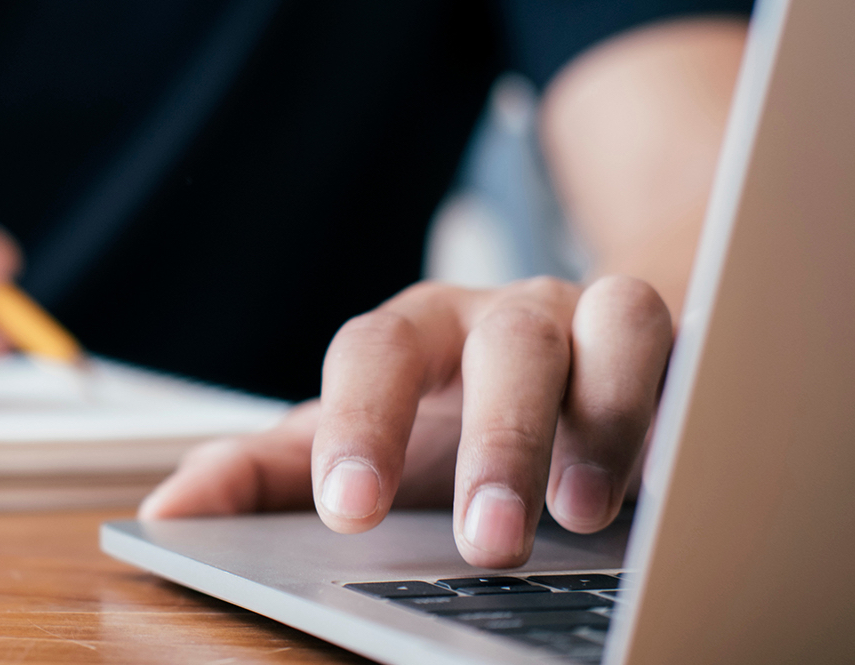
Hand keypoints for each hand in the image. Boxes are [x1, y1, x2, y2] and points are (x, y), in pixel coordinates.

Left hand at [140, 276, 672, 567]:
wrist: (561, 371)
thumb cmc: (442, 420)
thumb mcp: (352, 447)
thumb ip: (259, 477)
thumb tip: (164, 512)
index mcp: (414, 333)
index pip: (374, 352)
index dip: (359, 424)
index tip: (346, 509)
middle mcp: (504, 313)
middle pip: (500, 343)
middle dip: (495, 441)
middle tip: (483, 541)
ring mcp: (595, 317)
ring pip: (612, 323)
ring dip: (602, 417)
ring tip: (581, 515)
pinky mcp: (676, 342)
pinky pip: (690, 348)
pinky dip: (681, 402)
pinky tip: (670, 474)